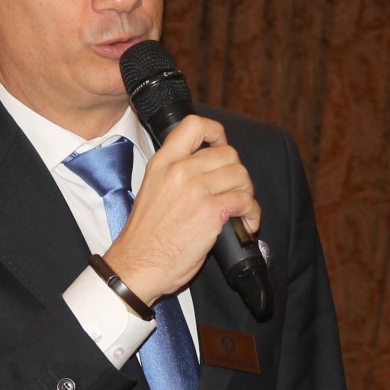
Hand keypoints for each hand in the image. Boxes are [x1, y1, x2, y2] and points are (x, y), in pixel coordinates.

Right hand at [104, 115, 260, 304]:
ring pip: (241, 175)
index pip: (194, 125)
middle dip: (237, 174)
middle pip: (228, 153)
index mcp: (163, 162)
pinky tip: (244, 225)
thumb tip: (205, 169)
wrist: (138, 265)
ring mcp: (195, 190)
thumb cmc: (145, 236)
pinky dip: (251, 214)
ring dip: (247, 194)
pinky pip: (245, 201)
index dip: (216, 133)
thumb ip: (175, 173)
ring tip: (240, 211)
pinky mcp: (210, 212)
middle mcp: (179, 171)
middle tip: (233, 191)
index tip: (220, 147)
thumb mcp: (152, 189)